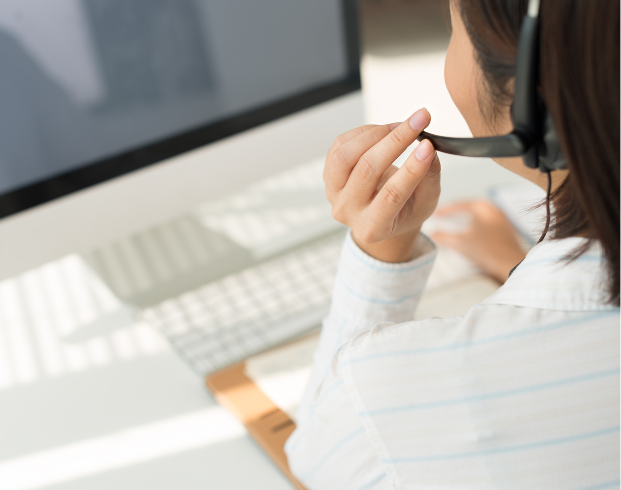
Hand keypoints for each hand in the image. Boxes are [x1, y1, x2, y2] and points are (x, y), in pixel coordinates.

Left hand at [324, 108, 440, 261]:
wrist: (380, 216)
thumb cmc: (404, 211)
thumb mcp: (425, 202)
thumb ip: (429, 178)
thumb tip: (428, 148)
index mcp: (373, 228)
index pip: (391, 195)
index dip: (411, 169)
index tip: (428, 146)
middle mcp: (348, 212)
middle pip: (367, 170)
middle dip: (396, 141)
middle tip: (420, 120)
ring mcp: (334, 193)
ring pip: (346, 155)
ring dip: (375, 133)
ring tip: (399, 126)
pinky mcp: (329, 174)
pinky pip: (340, 145)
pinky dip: (364, 132)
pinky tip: (383, 132)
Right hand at [431, 200, 525, 282]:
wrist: (511, 264)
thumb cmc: (487, 250)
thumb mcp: (460, 242)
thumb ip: (443, 237)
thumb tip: (432, 234)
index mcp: (482, 207)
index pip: (459, 205)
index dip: (445, 210)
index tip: (435, 214)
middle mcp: (494, 209)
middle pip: (470, 208)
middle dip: (456, 212)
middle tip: (444, 216)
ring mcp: (502, 219)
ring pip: (479, 216)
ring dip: (466, 219)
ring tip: (456, 224)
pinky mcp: (506, 230)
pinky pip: (486, 223)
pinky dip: (476, 226)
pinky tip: (472, 234)